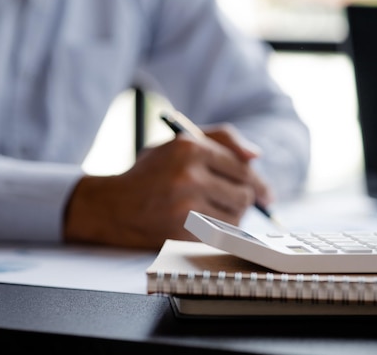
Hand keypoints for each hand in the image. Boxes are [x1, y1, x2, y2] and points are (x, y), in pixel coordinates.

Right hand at [65, 127, 271, 249]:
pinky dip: (218, 232)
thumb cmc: (151, 173)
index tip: (266, 194)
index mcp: (189, 148)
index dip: (257, 182)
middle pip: (244, 194)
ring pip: (236, 217)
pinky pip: (220, 235)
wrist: (110, 206)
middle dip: (244, 200)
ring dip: (232, 217)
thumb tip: (257, 156)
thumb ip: (222, 140)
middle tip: (232, 201)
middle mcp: (188, 176)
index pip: (242, 168)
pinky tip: (201, 224)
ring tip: (210, 210)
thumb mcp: (180, 144)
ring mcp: (184, 208)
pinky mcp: (180, 234)